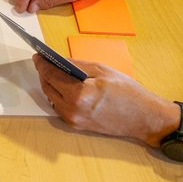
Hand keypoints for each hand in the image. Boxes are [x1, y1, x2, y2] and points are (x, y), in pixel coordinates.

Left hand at [33, 55, 178, 146]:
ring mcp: (73, 120)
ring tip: (51, 72)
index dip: (42, 64)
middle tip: (42, 62)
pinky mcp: (76, 126)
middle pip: (48, 87)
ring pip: (51, 98)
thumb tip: (57, 59)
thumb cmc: (129, 93)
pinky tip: (61, 86)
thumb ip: (76, 65)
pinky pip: (60, 107)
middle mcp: (72, 109)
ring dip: (49, 84)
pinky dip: (57, 95)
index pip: (51, 75)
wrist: (145, 118)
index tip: (37, 55)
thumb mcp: (102, 70)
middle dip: (43, 73)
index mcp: (79, 94)